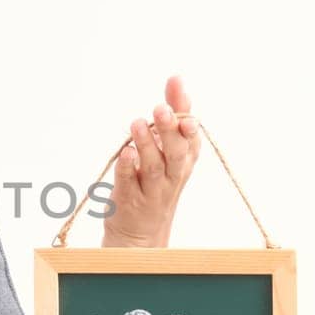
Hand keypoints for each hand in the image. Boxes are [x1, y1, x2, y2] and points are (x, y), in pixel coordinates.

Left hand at [101, 74, 200, 247]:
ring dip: (146, 144)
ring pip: (152, 167)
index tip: (182, 102)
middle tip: (160, 108)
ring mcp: (151, 191)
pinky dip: (127, 168)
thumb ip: (172, 116)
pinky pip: (128, 183)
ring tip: (137, 123)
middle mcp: (171, 177)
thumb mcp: (169, 150)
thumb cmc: (156, 182)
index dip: (188, 122)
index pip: (190, 139)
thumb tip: (176, 80)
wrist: (141, 234)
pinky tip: (124, 152)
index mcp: (183, 162)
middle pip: (175, 154)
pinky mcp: (129, 200)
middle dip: (170, 130)